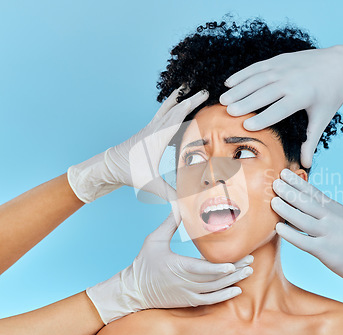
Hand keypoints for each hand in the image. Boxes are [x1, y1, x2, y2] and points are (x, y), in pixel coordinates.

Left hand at [68, 86, 207, 202]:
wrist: (108, 166)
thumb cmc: (128, 173)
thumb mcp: (150, 185)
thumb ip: (170, 195)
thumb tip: (186, 207)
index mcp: (157, 137)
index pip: (177, 116)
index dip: (191, 105)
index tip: (203, 96)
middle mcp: (153, 129)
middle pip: (173, 108)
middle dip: (189, 98)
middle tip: (202, 90)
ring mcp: (149, 128)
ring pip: (165, 108)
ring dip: (177, 98)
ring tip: (186, 88)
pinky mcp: (147, 131)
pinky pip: (161, 114)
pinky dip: (170, 107)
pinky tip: (173, 107)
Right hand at [86, 213, 253, 323]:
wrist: (133, 290)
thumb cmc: (143, 263)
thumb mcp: (154, 240)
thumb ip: (170, 223)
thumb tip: (180, 204)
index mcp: (177, 267)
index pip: (201, 270)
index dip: (218, 268)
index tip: (233, 264)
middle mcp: (184, 283)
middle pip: (214, 279)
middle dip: (234, 271)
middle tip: (250, 260)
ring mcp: (188, 294)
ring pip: (215, 290)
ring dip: (233, 282)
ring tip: (248, 271)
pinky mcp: (188, 301)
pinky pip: (210, 301)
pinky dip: (224, 296)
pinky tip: (237, 289)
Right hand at [219, 44, 342, 167]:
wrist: (341, 64)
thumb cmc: (331, 95)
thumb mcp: (322, 118)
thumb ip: (311, 141)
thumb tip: (306, 165)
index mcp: (303, 96)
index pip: (280, 109)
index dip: (263, 117)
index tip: (246, 125)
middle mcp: (291, 80)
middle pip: (264, 92)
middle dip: (245, 102)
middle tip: (228, 112)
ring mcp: (284, 67)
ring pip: (257, 79)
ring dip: (239, 89)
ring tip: (223, 100)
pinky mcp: (280, 59)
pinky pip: (257, 67)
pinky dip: (242, 74)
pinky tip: (229, 83)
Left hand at [270, 168, 342, 298]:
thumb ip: (326, 212)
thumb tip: (305, 206)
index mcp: (335, 209)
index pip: (313, 192)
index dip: (297, 182)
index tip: (283, 172)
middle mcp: (332, 218)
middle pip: (306, 202)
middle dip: (288, 191)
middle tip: (273, 182)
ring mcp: (330, 234)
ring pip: (303, 219)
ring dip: (286, 209)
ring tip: (272, 201)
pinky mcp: (327, 252)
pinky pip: (304, 241)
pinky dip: (290, 234)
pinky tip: (279, 228)